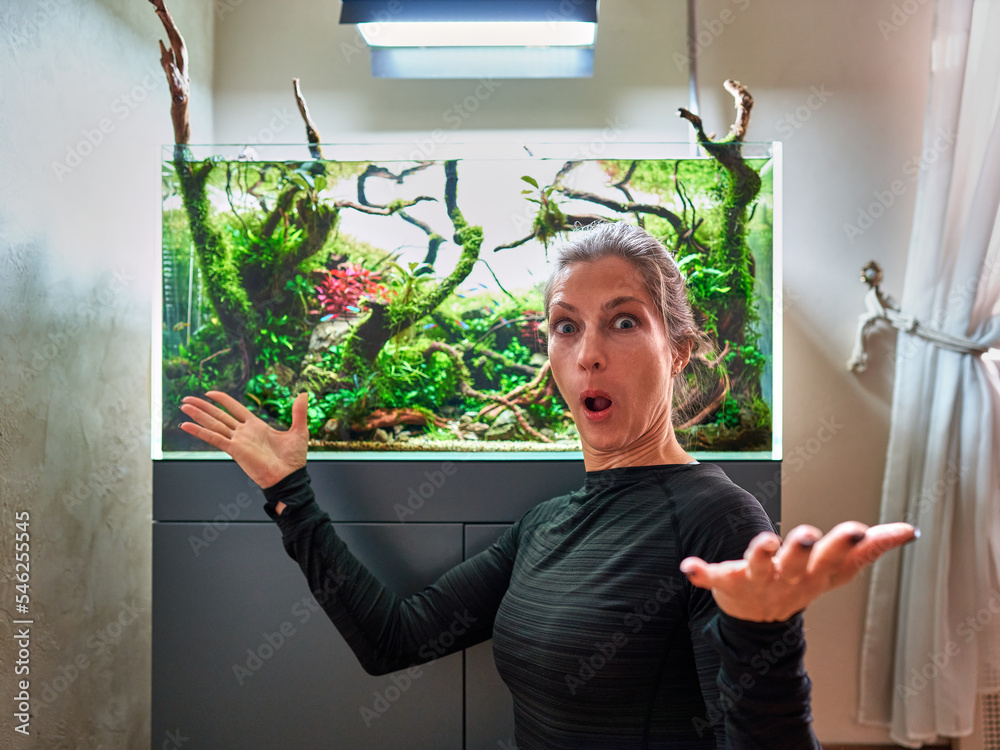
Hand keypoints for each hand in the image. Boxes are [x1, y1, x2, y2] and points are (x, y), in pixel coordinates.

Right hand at [179, 390, 308, 489]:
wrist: (289, 478)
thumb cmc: (294, 460)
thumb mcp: (299, 430)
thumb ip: (299, 412)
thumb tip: (304, 394)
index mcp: (256, 426)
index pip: (235, 409)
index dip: (223, 400)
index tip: (210, 393)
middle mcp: (244, 433)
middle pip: (219, 415)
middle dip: (203, 407)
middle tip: (186, 399)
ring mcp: (238, 441)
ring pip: (213, 424)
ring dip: (198, 415)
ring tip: (183, 406)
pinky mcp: (234, 450)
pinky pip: (214, 438)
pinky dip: (200, 432)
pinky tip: (186, 425)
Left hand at [679, 521, 917, 621]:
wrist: (759, 619)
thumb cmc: (799, 582)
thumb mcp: (835, 570)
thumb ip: (868, 549)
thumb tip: (908, 530)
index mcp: (815, 572)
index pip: (839, 558)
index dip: (852, 545)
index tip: (862, 529)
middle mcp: (788, 575)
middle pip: (799, 561)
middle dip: (805, 549)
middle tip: (810, 535)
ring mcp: (757, 579)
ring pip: (759, 565)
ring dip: (760, 553)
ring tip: (764, 542)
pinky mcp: (727, 580)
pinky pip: (712, 577)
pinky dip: (701, 574)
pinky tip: (689, 568)